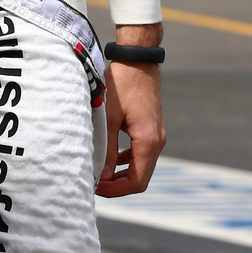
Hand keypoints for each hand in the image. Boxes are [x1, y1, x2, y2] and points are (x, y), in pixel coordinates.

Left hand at [96, 22, 165, 198]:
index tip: (96, 188)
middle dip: (117, 185)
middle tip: (94, 183)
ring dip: (121, 174)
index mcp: (148, 141)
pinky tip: (110, 158)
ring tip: (99, 173)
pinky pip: (141, 153)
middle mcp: (157, 141)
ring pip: (141, 166)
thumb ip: (105, 148)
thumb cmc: (122, 85)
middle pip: (140, 177)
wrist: (137, 61)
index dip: (116, 190)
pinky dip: (126, 160)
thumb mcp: (109, 118)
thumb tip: (100, 175)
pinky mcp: (152, 129)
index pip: (137, 181)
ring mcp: (156, 135)